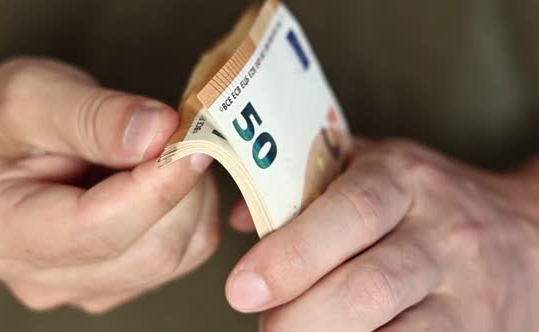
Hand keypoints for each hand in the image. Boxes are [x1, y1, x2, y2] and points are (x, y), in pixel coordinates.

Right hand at [0, 57, 219, 312]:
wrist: (0, 153)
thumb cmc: (4, 124)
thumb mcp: (32, 93)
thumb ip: (93, 114)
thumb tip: (158, 132)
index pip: (97, 229)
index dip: (157, 189)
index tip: (191, 145)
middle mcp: (41, 277)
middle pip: (147, 252)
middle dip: (183, 188)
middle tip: (185, 133)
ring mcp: (84, 287)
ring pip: (175, 256)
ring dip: (193, 198)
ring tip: (168, 151)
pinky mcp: (119, 282)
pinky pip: (184, 256)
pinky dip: (194, 212)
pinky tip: (170, 179)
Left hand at [227, 138, 538, 330]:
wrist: (525, 231)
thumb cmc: (426, 199)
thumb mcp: (372, 169)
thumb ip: (306, 186)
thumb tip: (241, 219)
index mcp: (405, 178)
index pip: (349, 212)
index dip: (292, 254)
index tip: (243, 289)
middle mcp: (442, 232)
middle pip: (368, 285)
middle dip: (301, 318)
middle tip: (265, 327)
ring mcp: (468, 290)